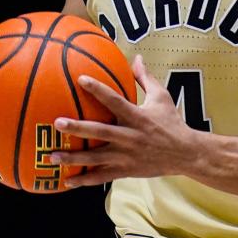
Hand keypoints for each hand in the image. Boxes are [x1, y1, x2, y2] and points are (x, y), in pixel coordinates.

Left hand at [50, 55, 200, 186]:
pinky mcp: (126, 170)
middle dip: (78, 128)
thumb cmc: (172, 122)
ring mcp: (127, 156)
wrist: (185, 153)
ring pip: (96, 158)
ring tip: (52, 155)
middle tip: (57, 123)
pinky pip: (102, 177)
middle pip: (100, 132)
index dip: (98, 89)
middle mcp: (130, 137)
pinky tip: (67, 180)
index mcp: (138, 117)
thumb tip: (136, 58)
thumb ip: (146, 78)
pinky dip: (84, 180)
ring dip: (74, 158)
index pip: (115, 101)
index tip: (81, 79)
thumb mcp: (162, 97)